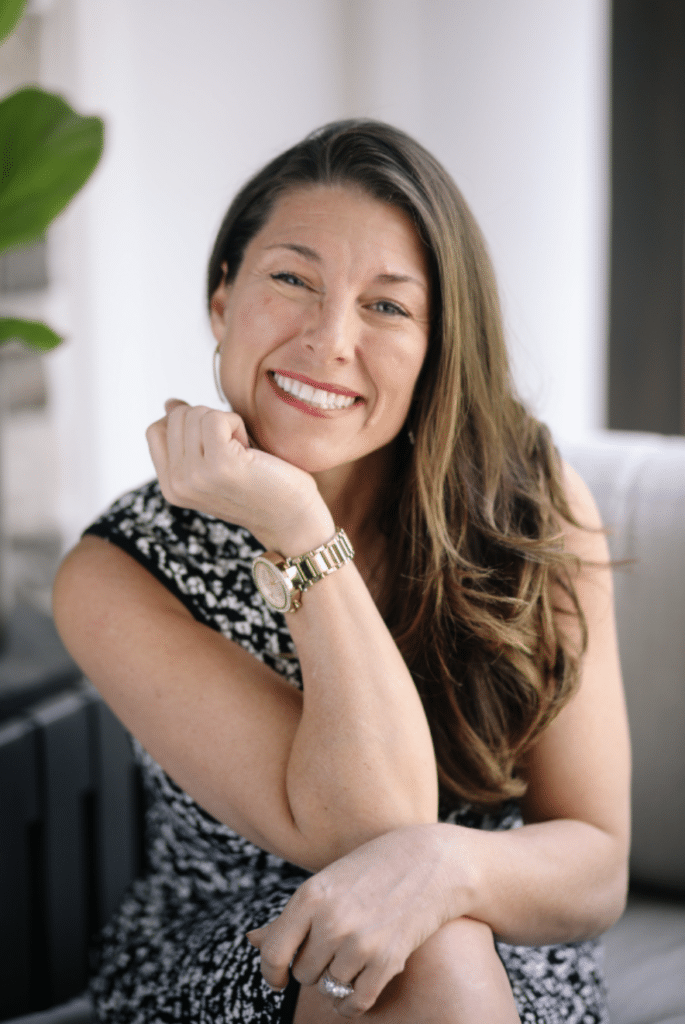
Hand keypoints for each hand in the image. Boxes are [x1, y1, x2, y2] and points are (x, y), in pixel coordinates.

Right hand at [146, 400, 333, 552]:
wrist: (291, 517)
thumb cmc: (258, 484)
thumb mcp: (213, 462)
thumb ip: (188, 437)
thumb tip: (170, 403)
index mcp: (170, 487)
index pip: (155, 431)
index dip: (186, 424)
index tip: (215, 443)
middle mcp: (176, 484)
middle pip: (177, 417)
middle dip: (209, 422)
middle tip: (234, 451)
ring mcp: (195, 475)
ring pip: (196, 414)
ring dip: (226, 424)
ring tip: (243, 453)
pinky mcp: (220, 464)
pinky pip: (216, 418)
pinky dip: (237, 424)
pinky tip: (250, 450)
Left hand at [247, 824, 468, 1016]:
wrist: (432, 861)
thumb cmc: (373, 869)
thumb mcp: (326, 882)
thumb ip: (290, 916)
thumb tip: (251, 940)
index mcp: (310, 895)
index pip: (272, 953)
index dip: (271, 973)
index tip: (278, 978)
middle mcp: (330, 920)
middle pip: (303, 973)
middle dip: (315, 967)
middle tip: (336, 946)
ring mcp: (359, 941)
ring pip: (329, 987)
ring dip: (339, 980)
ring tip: (356, 954)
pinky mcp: (387, 960)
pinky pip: (355, 1002)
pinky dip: (353, 1004)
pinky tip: (359, 989)